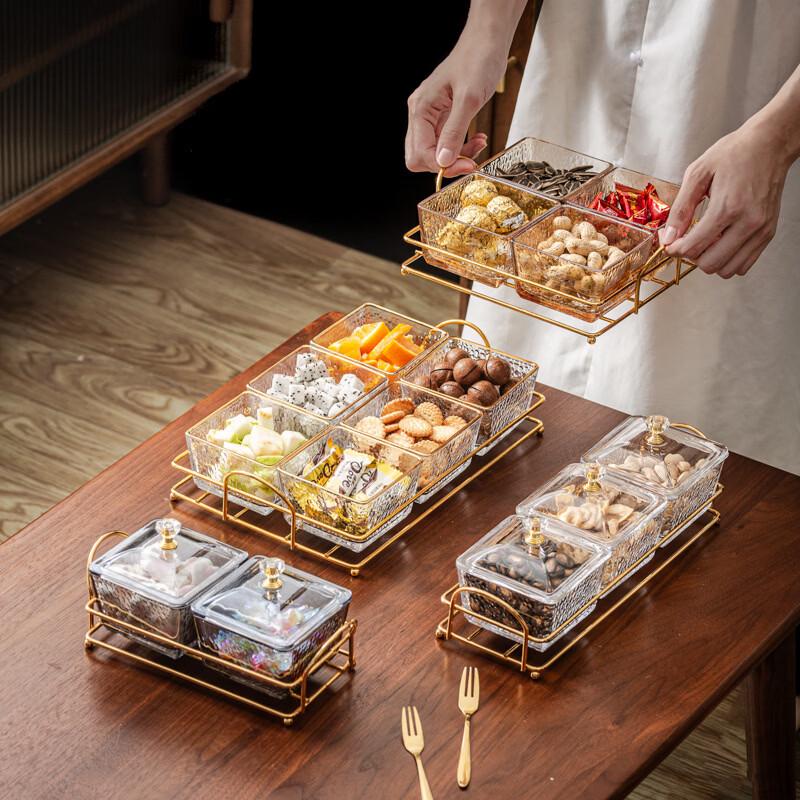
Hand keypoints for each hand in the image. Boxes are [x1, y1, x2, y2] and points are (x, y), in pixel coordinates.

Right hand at [405, 41, 506, 175]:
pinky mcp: (442, 115)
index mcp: (420, 108)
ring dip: (456, 156)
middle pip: (421, 156)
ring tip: (478, 147)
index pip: (419, 154)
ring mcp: (430, 115)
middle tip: (470, 160)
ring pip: (434, 151)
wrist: (487, 40)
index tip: (467, 165)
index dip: (443, 165)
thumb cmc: (478, 59)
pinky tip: (477, 140)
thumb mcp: (469, 99)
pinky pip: (445, 141)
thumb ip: (454, 132)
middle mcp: (420, 113)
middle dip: (446, 163)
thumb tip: (443, 161)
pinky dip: (461, 146)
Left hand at [661, 120, 790, 277]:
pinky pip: (744, 265)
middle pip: (709, 264)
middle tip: (687, 241)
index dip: (675, 249)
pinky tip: (721, 242)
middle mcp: (748, 222)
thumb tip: (668, 237)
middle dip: (691, 256)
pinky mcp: (768, 233)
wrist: (769, 144)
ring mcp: (761, 230)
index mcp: (727, 207)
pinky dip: (728, 260)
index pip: (693, 247)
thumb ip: (681, 208)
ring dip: (710, 260)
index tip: (670, 243)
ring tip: (705, 241)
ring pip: (727, 269)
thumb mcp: (697, 174)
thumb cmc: (734, 153)